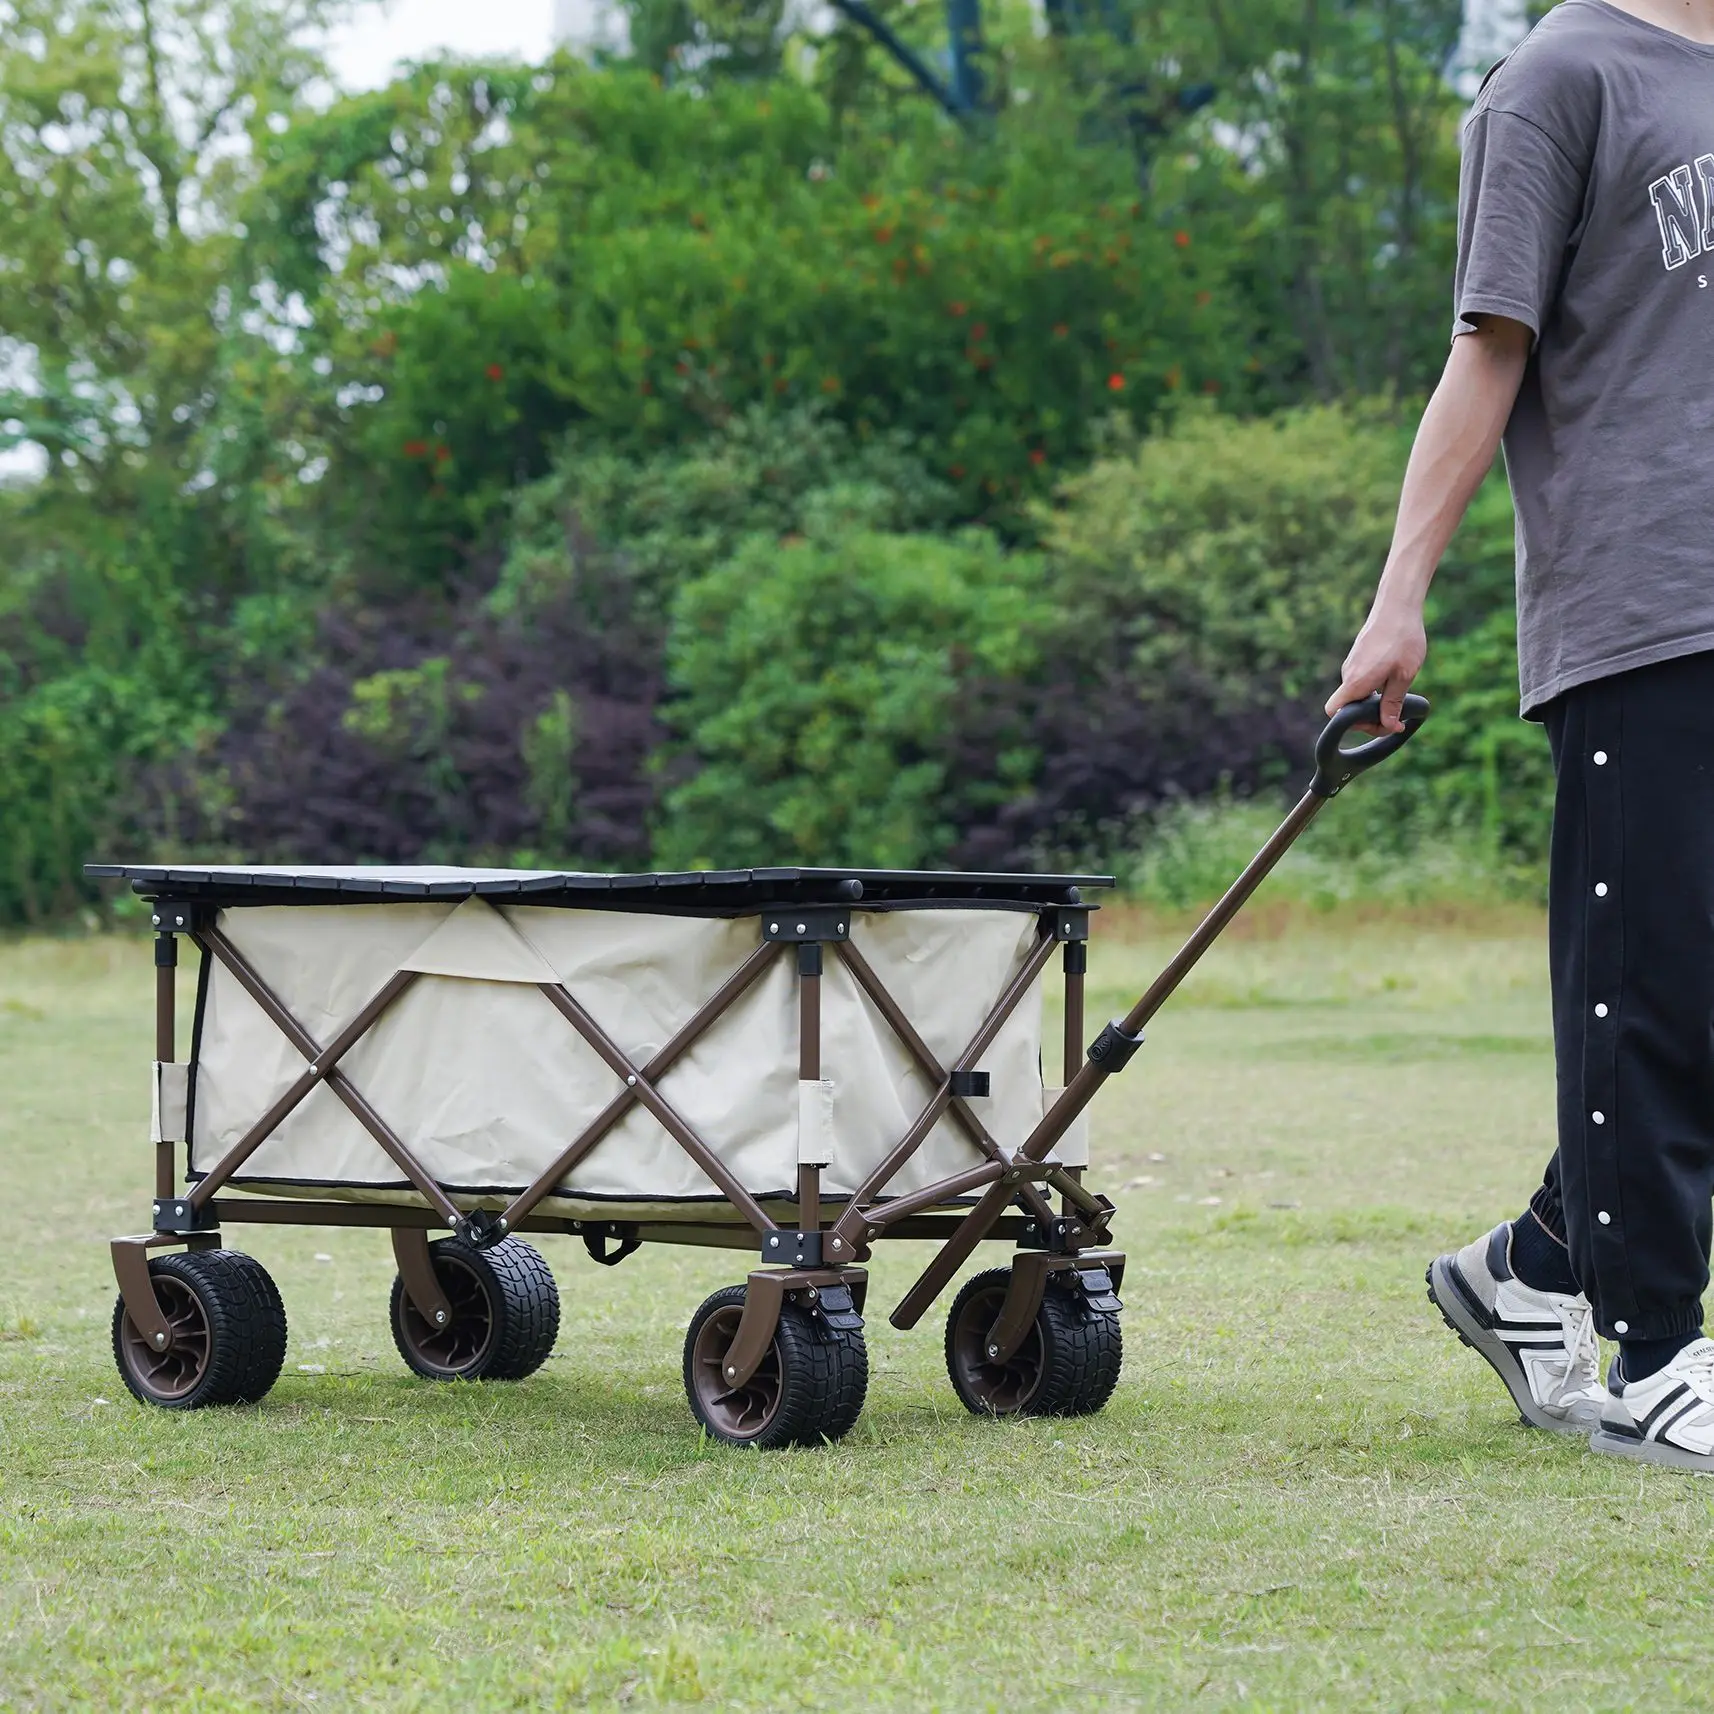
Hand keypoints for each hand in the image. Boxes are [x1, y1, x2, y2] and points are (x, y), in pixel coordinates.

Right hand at [1325, 600, 1425, 733]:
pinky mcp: (1358, 657)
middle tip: (1395, 716)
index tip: (1381, 723)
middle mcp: (1348, 674)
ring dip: (1373, 701)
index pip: (1335, 713)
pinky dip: (1373, 687)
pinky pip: (1360, 680)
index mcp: (1356, 682)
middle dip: (1369, 716)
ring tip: (1398, 692)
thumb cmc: (1403, 638)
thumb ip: (1393, 703)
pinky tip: (1393, 677)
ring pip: (1356, 693)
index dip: (1353, 725)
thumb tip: (1388, 726)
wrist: (1397, 604)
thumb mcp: (1404, 675)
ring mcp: (1351, 664)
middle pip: (1348, 706)